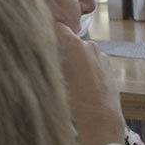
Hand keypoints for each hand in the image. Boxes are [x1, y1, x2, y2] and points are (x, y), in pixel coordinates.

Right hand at [54, 23, 127, 144]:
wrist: (99, 117)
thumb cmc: (72, 99)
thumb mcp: (52, 78)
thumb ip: (47, 60)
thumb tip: (35, 52)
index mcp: (75, 45)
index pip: (58, 28)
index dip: (49, 33)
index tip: (42, 41)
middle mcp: (91, 46)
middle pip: (70, 41)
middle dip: (61, 49)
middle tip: (52, 63)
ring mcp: (102, 56)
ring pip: (82, 53)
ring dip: (74, 60)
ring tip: (67, 78)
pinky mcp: (109, 67)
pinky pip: (93, 63)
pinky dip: (86, 69)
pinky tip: (81, 84)